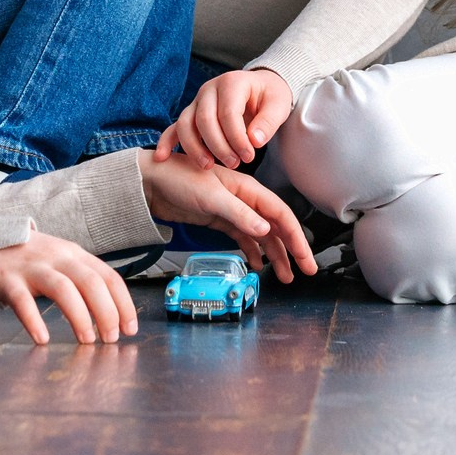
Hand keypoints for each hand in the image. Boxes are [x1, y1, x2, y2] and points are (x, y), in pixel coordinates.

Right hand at [0, 231, 137, 344]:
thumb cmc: (29, 259)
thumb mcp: (61, 261)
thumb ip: (82, 280)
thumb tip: (110, 314)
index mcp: (75, 255)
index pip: (108, 277)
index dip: (123, 304)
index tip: (130, 329)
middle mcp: (58, 258)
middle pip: (91, 282)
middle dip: (107, 312)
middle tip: (111, 340)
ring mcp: (32, 267)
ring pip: (63, 289)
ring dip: (79, 316)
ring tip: (87, 341)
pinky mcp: (7, 279)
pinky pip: (23, 301)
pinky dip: (34, 320)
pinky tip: (42, 338)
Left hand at [139, 154, 318, 282]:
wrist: (150, 181)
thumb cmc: (178, 179)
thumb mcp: (211, 197)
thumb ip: (239, 214)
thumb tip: (266, 233)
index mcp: (248, 189)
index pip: (280, 215)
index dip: (296, 237)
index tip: (306, 258)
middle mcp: (244, 200)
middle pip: (275, 227)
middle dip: (292, 250)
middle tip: (305, 271)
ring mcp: (232, 211)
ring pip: (261, 236)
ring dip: (274, 255)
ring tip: (284, 276)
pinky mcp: (219, 221)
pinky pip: (243, 238)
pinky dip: (252, 252)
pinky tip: (257, 264)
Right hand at [155, 68, 292, 169]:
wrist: (259, 88)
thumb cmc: (269, 97)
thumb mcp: (278, 105)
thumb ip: (268, 122)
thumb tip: (254, 141)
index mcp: (231, 83)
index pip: (228, 113)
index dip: (237, 138)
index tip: (249, 156)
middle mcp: (209, 89)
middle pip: (204, 120)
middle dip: (218, 146)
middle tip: (235, 163)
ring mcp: (197, 101)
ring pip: (185, 124)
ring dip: (194, 148)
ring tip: (209, 166)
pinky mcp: (190, 113)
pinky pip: (174, 127)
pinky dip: (167, 142)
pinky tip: (162, 158)